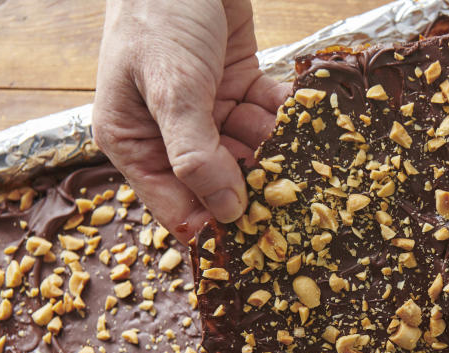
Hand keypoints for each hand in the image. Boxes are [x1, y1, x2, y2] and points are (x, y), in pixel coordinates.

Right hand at [93, 0, 289, 240]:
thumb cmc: (159, 14)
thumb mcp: (171, 86)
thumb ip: (194, 153)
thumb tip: (222, 213)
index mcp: (135, 142)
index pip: (176, 205)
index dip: (215, 223)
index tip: (259, 236)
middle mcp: (169, 134)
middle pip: (220, 182)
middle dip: (259, 185)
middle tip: (300, 196)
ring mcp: (206, 112)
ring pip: (251, 150)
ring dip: (281, 152)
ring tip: (313, 157)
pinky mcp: (238, 87)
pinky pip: (269, 115)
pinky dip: (290, 117)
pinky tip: (313, 118)